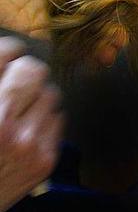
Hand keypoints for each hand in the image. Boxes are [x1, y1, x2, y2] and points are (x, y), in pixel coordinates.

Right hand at [0, 37, 62, 211]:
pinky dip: (44, 119)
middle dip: (25, 72)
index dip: (9, 50)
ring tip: (19, 109)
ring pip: (50, 93)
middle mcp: (0, 122)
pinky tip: (27, 129)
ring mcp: (24, 143)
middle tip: (16, 78)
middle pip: (33, 70)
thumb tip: (8, 55)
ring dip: (36, 96)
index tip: (9, 54)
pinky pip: (57, 118)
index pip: (5, 53)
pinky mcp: (42, 161)